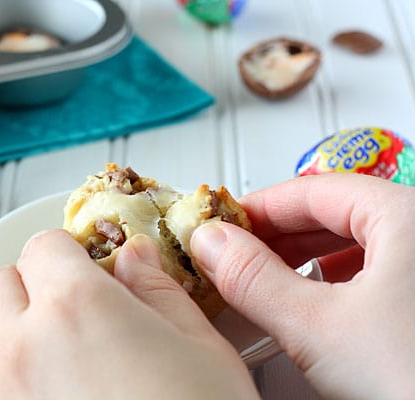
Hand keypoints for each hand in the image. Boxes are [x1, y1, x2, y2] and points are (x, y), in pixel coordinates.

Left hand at [0, 230, 258, 399]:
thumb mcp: (202, 350)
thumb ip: (160, 293)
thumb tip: (137, 256)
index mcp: (78, 305)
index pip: (46, 248)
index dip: (63, 251)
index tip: (75, 262)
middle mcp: (22, 344)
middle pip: (1, 285)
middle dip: (25, 282)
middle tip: (44, 294)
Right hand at [190, 173, 414, 399]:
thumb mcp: (318, 328)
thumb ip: (254, 279)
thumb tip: (214, 245)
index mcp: (410, 216)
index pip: (314, 189)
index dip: (258, 207)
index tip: (223, 225)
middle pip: (336, 210)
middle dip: (278, 234)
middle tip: (236, 253)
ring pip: (358, 240)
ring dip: (305, 255)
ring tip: (268, 275)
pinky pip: (377, 268)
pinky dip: (336, 277)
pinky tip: (318, 298)